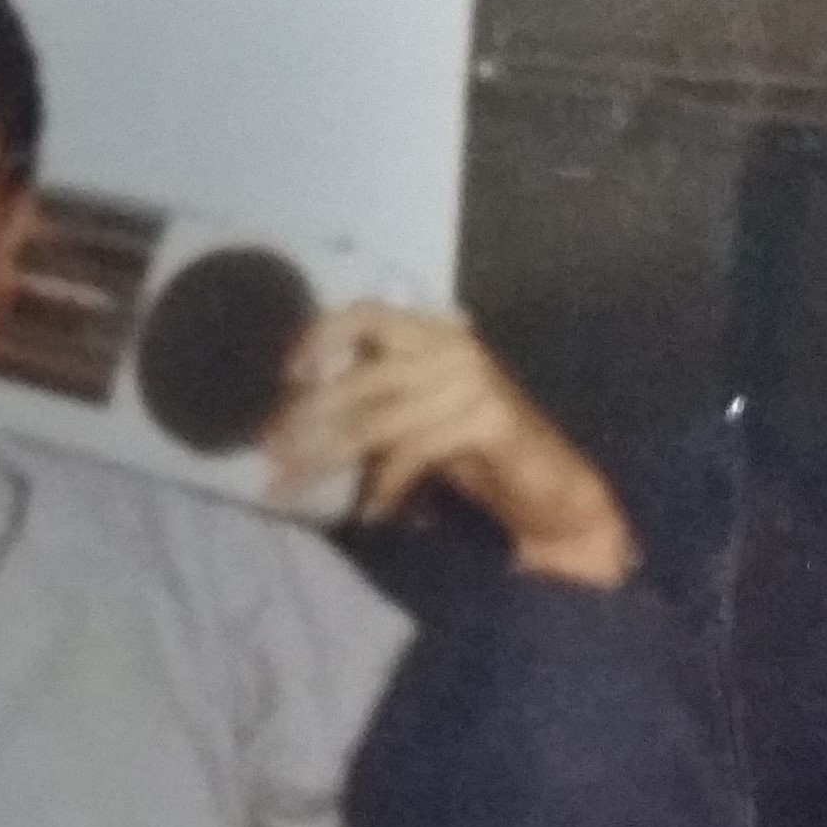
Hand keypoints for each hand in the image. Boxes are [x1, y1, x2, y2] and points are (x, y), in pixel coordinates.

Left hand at [266, 302, 636, 588]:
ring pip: (376, 419)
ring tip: (290, 486)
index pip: (366, 314)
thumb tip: (292, 419)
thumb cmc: (480, 454)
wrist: (557, 490)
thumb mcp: (418, 418)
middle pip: (359, 377)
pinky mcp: (490, 422)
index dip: (320, 338)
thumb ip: (373, 403)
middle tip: (269, 451)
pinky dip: (385, 486)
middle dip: (306, 416)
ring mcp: (474, 383)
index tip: (284, 375)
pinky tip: (369, 513)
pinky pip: (413, 452)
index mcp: (435, 334)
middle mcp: (453, 348)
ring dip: (326, 457)